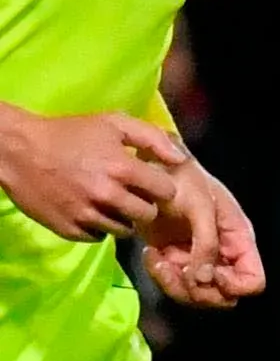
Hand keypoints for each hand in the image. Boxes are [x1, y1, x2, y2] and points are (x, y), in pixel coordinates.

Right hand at [0, 103, 182, 239]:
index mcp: (122, 168)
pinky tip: (88, 209)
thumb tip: (181, 159)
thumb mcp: (113, 123)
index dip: (160, 186)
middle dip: (143, 204)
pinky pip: (98, 237)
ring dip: (121, 218)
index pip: (166, 191)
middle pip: (147, 215)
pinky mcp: (69, 229)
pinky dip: (97, 227)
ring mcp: (86, 215)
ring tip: (107, 201)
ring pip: (124, 230)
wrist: (17, 150)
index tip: (150, 182)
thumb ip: (152, 138)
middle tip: (129, 194)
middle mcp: (107, 195)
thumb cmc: (68, 133)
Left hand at [141, 162, 262, 305]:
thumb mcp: (200, 208)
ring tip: (157, 259)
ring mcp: (198, 260)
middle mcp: (223, 257)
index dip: (234, 286)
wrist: (150, 168)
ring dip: (174, 284)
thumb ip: (206, 245)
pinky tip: (151, 253)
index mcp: (239, 242)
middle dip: (198, 290)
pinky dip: (160, 275)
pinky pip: (173, 283)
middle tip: (176, 270)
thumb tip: (203, 281)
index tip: (211, 273)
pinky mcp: (175, 260)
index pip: (253, 282)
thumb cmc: (184, 180)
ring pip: (196, 294)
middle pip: (224, 296)